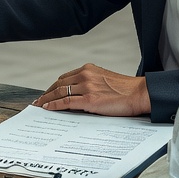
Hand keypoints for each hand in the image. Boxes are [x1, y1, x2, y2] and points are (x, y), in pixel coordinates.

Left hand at [32, 64, 149, 116]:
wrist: (139, 93)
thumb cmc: (125, 90)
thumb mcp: (104, 80)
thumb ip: (90, 83)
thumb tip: (77, 94)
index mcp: (88, 69)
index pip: (64, 77)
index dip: (53, 86)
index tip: (48, 92)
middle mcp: (85, 75)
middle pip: (58, 84)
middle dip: (47, 93)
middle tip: (39, 100)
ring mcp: (86, 87)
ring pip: (59, 92)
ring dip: (47, 99)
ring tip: (40, 106)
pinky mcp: (89, 100)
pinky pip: (66, 102)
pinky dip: (54, 105)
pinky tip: (48, 108)